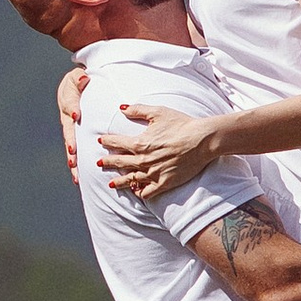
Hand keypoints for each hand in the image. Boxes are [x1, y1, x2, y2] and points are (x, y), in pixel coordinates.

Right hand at [56, 64, 87, 176]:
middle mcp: (67, 120)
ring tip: (76, 175)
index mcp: (68, 103)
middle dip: (71, 144)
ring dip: (73, 161)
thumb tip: (84, 79)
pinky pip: (76, 152)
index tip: (75, 115)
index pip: (69, 105)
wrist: (78, 88)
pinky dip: (77, 165)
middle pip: (68, 133)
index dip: (71, 108)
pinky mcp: (76, 138)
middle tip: (73, 155)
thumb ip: (80, 78)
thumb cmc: (79, 82)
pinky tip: (79, 179)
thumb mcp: (78, 77)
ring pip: (70, 147)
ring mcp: (71, 131)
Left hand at [96, 98, 224, 201]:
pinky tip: (136, 192)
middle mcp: (143, 160)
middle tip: (99, 164)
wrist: (202, 140)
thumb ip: (138, 110)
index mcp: (140, 143)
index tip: (100, 141)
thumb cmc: (181, 124)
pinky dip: (140, 192)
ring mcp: (153, 174)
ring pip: (131, 180)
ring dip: (120, 182)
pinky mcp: (164, 183)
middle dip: (108, 163)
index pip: (117, 143)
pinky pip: (147, 192)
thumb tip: (122, 108)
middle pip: (120, 163)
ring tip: (111, 185)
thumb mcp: (158, 112)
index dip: (107, 141)